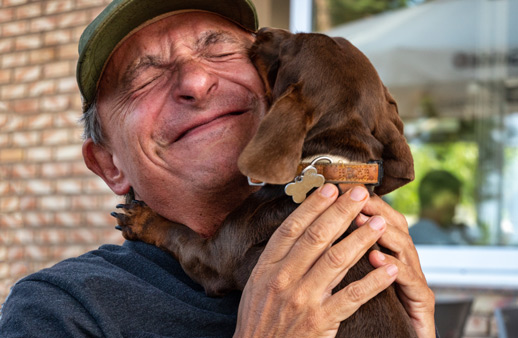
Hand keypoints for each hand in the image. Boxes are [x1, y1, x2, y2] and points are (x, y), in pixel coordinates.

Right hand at [234, 184, 398, 337]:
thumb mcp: (257, 284)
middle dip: (342, 211)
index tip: (331, 188)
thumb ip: (276, 258)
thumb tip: (297, 228)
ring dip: (361, 238)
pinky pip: (353, 297)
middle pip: (317, 236)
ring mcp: (303, 299)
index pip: (292, 228)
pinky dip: (374, 281)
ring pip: (337, 260)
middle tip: (361, 193)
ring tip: (379, 223)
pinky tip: (390, 269)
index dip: (313, 206)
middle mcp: (284, 278)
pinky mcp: (321, 320)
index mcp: (268, 266)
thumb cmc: (259, 318)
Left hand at [356, 195, 435, 337]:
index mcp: (388, 257)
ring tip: (364, 219)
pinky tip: (378, 259)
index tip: (343, 191)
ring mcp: (416, 283)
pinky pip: (412, 283)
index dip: (364, 205)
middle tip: (355, 196)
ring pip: (406, 249)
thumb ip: (348, 258)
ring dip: (385, 232)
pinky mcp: (423, 305)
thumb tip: (323, 232)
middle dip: (375, 210)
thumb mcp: (357, 282)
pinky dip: (395, 269)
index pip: (380, 221)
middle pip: (396, 228)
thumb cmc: (373, 315)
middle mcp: (405, 265)